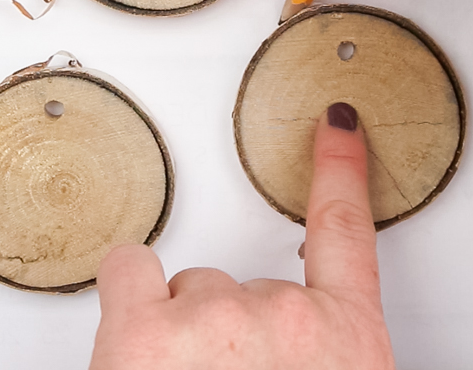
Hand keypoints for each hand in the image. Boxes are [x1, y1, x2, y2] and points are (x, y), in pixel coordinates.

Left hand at [88, 103, 395, 369]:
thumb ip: (301, 355)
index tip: (333, 125)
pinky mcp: (146, 330)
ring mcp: (215, 318)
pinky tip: (136, 345)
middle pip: (240, 287)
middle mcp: (283, 319)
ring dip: (179, 335)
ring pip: (186, 290)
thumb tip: (275, 347)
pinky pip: (129, 267)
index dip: (338, 170)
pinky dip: (127, 293)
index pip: (344, 233)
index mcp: (342, 346)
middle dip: (226, 333)